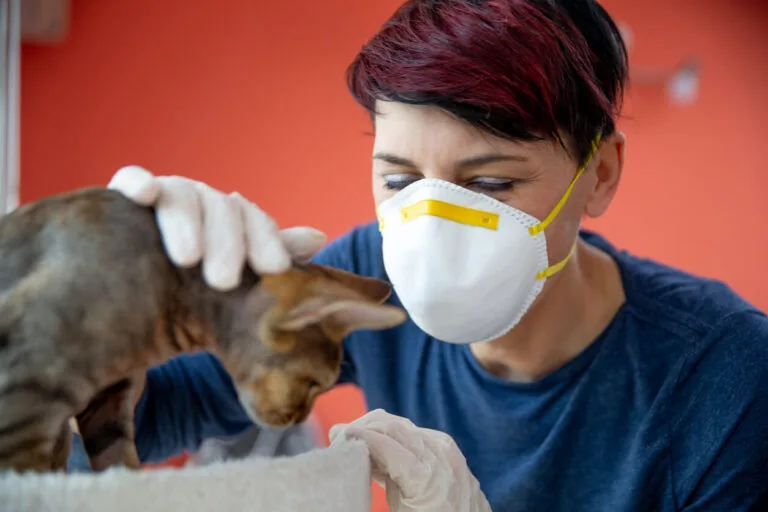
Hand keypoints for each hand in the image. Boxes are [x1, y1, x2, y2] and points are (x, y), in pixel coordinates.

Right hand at [108, 166, 326, 290]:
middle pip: (223, 209)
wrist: (138, 307)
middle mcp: (203, 203)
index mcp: (234, 222)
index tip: (274, 269)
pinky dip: (138, 182)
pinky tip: (145, 195)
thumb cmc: (196, 296)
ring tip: (188, 259)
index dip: (266, 242)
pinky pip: (130, 179)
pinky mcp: (122, 197)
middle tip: (224, 282)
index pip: (256, 222)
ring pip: (182, 195)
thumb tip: (317, 238)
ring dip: (186, 223)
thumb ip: (269, 259)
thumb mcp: (235, 289)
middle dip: (227, 243)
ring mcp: (164, 196)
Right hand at [329, 409, 491, 511]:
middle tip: (338, 435)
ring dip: (376, 427)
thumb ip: (381, 478)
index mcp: (426, 478)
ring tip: (353, 436)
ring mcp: (446, 449)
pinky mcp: (448, 447)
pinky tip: (377, 443)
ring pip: (403, 425)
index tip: (337, 436)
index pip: (385, 443)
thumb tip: (358, 460)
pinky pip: (415, 432)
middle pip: (393, 426)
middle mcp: (439, 456)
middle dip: (363, 426)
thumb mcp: (400, 511)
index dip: (358, 436)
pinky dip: (393, 433)